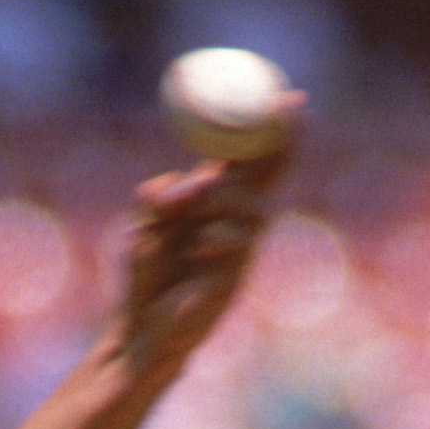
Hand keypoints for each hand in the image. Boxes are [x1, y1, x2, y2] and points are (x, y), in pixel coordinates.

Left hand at [110, 127, 297, 384]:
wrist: (139, 331)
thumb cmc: (144, 277)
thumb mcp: (142, 224)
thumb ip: (159, 196)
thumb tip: (190, 181)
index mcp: (212, 203)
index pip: (245, 159)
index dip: (265, 130)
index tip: (286, 97)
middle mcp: (234, 221)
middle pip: (266, 173)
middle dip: (280, 140)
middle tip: (290, 107)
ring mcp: (239, 249)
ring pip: (250, 203)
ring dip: (220, 196)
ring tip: (190, 206)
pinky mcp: (236, 277)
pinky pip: (237, 240)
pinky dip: (214, 234)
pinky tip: (195, 248)